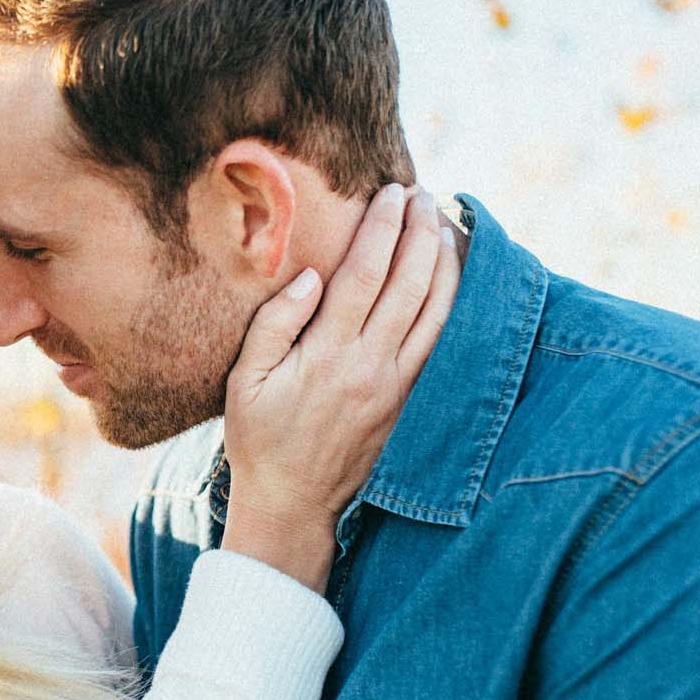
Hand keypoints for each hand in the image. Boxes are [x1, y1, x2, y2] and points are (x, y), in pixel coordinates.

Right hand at [220, 182, 457, 590]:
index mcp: (328, 355)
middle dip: (421, 232)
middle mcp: (371, 366)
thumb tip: (312, 276)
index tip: (391, 194)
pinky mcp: (412, 403)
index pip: (364, 274)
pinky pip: (444, 343)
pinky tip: (453, 279)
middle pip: (410, 283)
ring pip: (438, 312)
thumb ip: (275, 324)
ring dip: (446, 262)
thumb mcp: (244, 381)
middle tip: (423, 195)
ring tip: (445, 224)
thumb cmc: (259, 439)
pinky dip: (455, 304)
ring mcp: (398, 386)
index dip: (382, 228)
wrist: (293, 505)